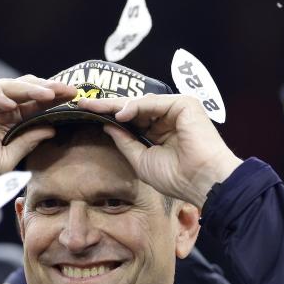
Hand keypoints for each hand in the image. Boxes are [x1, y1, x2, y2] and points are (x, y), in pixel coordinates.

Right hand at [0, 76, 76, 196]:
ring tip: (48, 94)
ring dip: (31, 89)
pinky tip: (11, 104)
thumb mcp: (5, 158)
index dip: (55, 102)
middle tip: (70, 91)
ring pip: (11, 85)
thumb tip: (52, 129)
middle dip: (50, 89)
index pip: (36, 105)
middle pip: (28, 90)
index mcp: (9, 118)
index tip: (77, 103)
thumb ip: (27, 142)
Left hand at [77, 94, 242, 208]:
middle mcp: (168, 118)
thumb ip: (125, 141)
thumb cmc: (176, 177)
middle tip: (83, 102)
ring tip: (95, 107)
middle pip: (133, 108)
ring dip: (117, 105)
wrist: (201, 181)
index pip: (131, 120)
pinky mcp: (185, 104)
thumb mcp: (141, 160)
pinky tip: (121, 115)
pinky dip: (137, 106)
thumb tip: (107, 125)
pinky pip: (155, 102)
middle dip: (107, 105)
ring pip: (142, 103)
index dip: (109, 116)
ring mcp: (177, 109)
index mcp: (160, 132)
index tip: (86, 113)